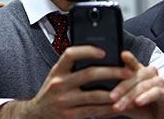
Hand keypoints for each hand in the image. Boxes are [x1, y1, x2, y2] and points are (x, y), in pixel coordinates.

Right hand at [0, 45, 132, 118]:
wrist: (35, 114)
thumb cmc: (52, 91)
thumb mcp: (57, 75)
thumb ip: (73, 67)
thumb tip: (101, 57)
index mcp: (58, 70)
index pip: (71, 54)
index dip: (88, 51)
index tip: (104, 52)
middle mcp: (59, 83)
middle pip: (89, 74)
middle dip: (111, 72)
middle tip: (127, 72)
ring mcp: (64, 100)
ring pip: (94, 95)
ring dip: (113, 93)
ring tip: (126, 90)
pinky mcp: (69, 115)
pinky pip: (93, 111)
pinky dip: (107, 108)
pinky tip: (117, 105)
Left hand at [109, 51, 163, 118]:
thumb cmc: (144, 108)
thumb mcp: (127, 103)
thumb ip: (116, 100)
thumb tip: (96, 101)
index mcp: (140, 73)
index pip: (133, 63)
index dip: (129, 58)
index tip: (121, 55)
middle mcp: (150, 74)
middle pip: (136, 75)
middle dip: (122, 87)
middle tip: (111, 97)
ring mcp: (160, 83)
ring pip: (143, 85)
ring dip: (130, 96)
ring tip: (119, 106)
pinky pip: (156, 92)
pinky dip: (146, 96)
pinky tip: (138, 102)